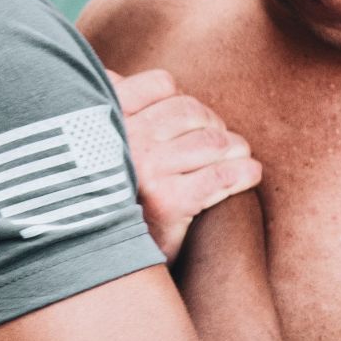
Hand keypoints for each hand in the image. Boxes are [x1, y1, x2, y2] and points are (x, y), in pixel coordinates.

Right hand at [110, 68, 261, 262]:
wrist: (95, 264)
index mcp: (106, 119)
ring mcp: (147, 170)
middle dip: (214, 126)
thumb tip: (113, 77)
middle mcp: (125, 140)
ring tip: (237, 159)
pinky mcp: (169, 202)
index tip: (191, 121)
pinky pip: (222, 176)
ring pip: (213, 142)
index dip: (183, 101)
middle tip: (221, 144)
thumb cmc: (102, 201)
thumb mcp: (91, 148)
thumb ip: (104, 108)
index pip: (161, 86)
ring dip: (235, 150)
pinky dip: (244, 173)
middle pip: (192, 111)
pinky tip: (249, 175)